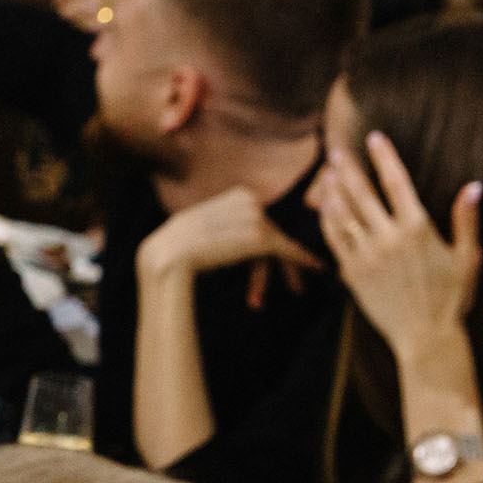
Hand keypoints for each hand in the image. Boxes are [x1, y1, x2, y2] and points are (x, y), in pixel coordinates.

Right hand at [138, 186, 324, 309]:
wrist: (166, 258)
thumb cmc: (171, 250)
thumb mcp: (193, 227)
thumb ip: (215, 224)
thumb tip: (225, 237)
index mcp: (235, 194)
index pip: (257, 218)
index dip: (263, 243)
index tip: (266, 262)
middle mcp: (249, 200)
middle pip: (270, 229)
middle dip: (281, 254)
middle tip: (291, 276)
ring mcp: (256, 217)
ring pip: (278, 242)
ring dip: (287, 269)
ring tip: (298, 288)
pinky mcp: (262, 237)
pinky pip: (289, 249)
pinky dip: (303, 259)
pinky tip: (316, 268)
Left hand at [314, 131, 482, 358]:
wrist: (425, 335)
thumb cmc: (452, 296)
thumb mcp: (468, 256)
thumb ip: (466, 220)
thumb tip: (473, 187)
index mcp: (417, 228)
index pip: (396, 182)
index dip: (383, 157)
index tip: (374, 137)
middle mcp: (388, 239)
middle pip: (361, 194)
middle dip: (347, 170)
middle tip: (335, 149)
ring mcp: (366, 257)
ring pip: (343, 216)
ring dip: (332, 192)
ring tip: (325, 173)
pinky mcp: (352, 274)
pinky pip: (335, 241)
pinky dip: (328, 221)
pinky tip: (325, 207)